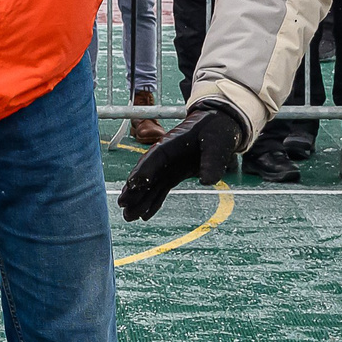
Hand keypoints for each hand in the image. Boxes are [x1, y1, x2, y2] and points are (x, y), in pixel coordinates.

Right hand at [119, 103, 244, 220]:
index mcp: (172, 143)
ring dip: (140, 200)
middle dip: (134, 189)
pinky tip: (144, 215)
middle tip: (123, 203)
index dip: (143, 170)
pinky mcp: (174, 174)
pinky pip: (161, 189)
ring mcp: (168, 166)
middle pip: (146, 173)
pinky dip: (153, 202)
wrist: (218, 124)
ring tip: (129, 216)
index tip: (133, 184)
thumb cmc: (215, 130)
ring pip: (151, 185)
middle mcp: (165, 156)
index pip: (154, 157)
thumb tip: (206, 181)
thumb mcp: (218, 142)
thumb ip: (212, 161)